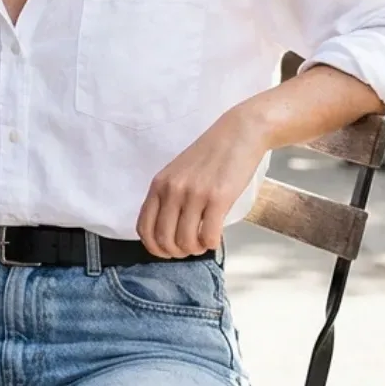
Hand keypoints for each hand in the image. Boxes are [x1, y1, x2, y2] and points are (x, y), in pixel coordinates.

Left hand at [137, 104, 270, 257]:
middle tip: (189, 248)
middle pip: (164, 239)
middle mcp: (172, 190)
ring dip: (195, 250)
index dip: (155, 247)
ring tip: (203, 243)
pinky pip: (208, 236)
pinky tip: (215, 238)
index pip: (144, 228)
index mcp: (159, 184)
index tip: (167, 251)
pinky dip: (210, 245)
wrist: (240, 132)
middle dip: (176, 252)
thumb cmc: (211, 155)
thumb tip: (168, 231)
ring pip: (185, 242)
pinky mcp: (218, 198)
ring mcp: (194, 194)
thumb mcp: (179, 173)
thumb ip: (169, 197)